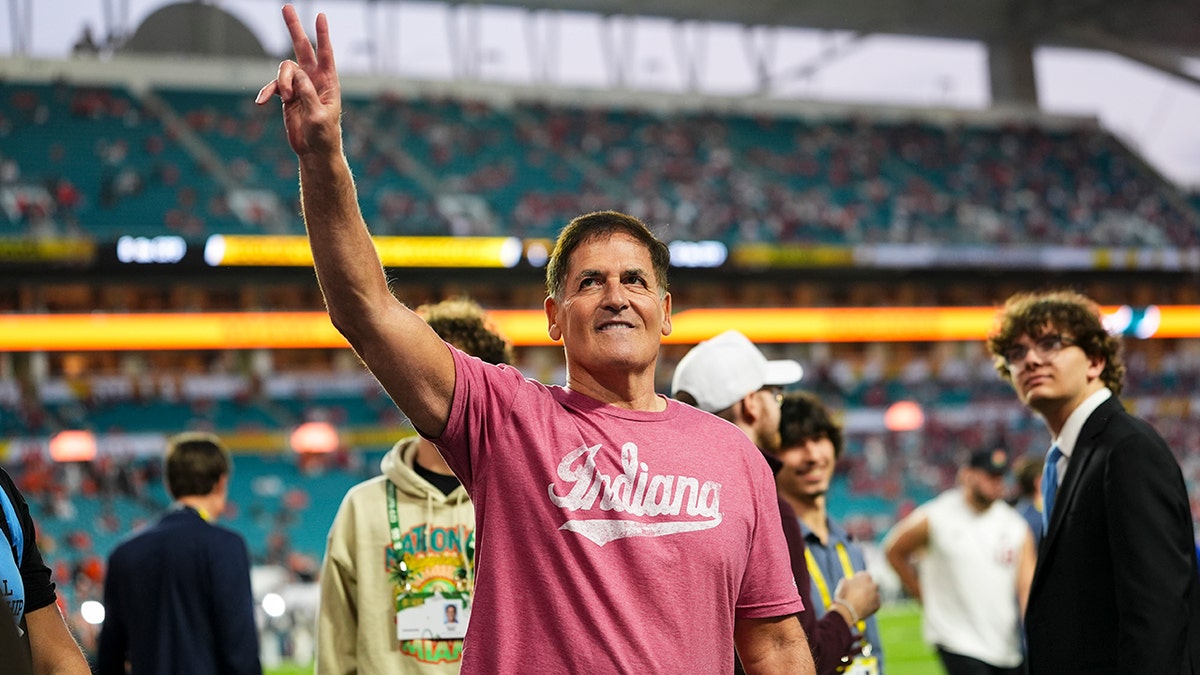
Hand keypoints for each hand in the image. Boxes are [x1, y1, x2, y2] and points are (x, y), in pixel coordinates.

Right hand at [254, 4, 342, 157]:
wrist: (314, 150)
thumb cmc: (324, 135)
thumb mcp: (319, 115)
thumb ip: (308, 94)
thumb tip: (297, 74)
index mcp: (328, 82)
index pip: (326, 53)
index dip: (322, 35)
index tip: (321, 16)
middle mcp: (314, 79)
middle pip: (303, 48)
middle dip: (294, 28)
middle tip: (286, 7)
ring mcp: (299, 86)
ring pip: (284, 69)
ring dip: (282, 82)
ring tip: (287, 98)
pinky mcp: (287, 95)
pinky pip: (273, 86)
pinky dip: (266, 92)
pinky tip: (261, 102)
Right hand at [833, 572, 880, 621]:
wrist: (847, 611)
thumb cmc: (844, 596)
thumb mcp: (844, 583)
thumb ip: (851, 579)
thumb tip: (853, 579)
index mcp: (865, 578)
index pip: (866, 575)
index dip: (861, 580)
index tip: (858, 583)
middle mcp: (873, 585)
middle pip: (872, 584)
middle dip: (867, 587)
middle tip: (860, 592)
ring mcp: (876, 595)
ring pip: (873, 594)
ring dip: (869, 596)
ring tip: (859, 602)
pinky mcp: (878, 605)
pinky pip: (875, 603)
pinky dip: (870, 605)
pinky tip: (862, 607)